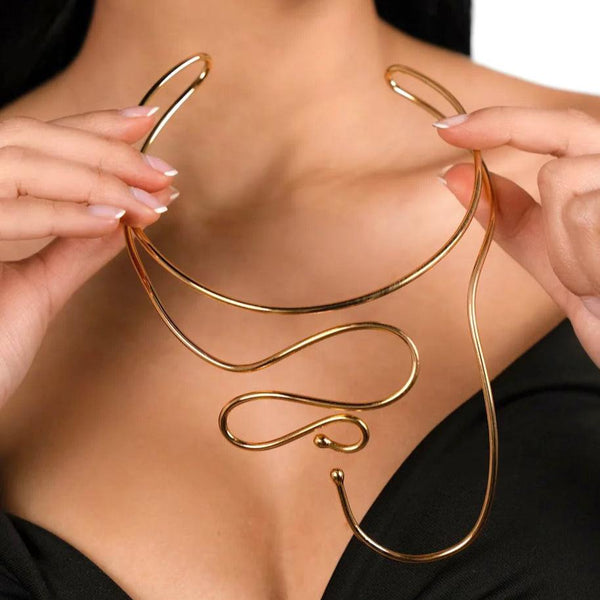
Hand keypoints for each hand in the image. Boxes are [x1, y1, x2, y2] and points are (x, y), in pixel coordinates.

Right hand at [0, 107, 178, 407]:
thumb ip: (74, 248)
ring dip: (94, 177)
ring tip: (149, 200)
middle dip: (102, 149)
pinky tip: (112, 218)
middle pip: (26, 138)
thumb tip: (121, 216)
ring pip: (18, 163)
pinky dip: (62, 213)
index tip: (141, 121)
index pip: (33, 145)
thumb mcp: (36, 290)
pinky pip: (6, 211)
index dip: (88, 126)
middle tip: (160, 171)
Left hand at [434, 106, 599, 367]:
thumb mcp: (552, 255)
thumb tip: (454, 176)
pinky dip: (580, 262)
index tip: (448, 131)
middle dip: (551, 231)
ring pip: (563, 184)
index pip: (561, 128)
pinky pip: (580, 213)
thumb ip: (509, 214)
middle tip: (578, 280)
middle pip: (558, 166)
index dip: (501, 123)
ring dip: (566, 253)